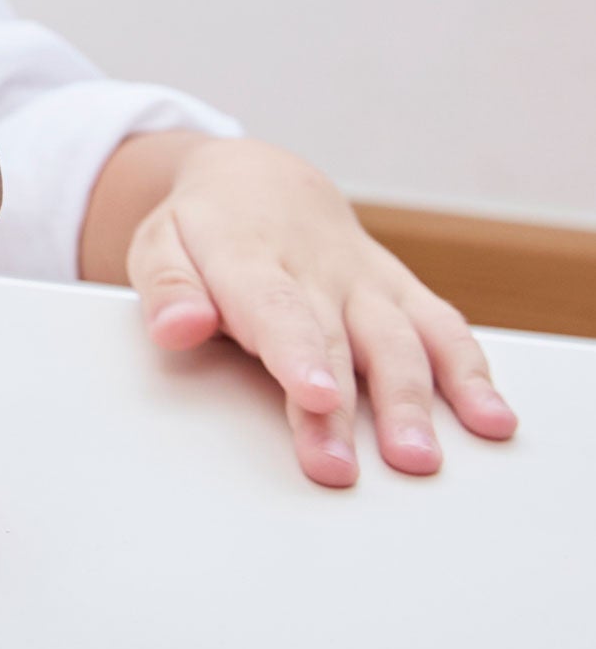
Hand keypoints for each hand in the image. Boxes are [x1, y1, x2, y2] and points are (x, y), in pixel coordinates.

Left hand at [123, 137, 517, 485]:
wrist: (259, 180)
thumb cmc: (203, 227)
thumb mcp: (159, 244)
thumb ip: (169, 290)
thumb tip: (176, 328)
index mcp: (249, 256)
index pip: (276, 306)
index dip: (297, 351)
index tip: (313, 393)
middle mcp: (317, 269)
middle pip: (335, 341)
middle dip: (342, 409)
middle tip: (340, 468)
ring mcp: (364, 280)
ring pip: (397, 339)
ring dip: (411, 399)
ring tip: (419, 458)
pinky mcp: (400, 291)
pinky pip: (442, 328)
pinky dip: (470, 371)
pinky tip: (490, 418)